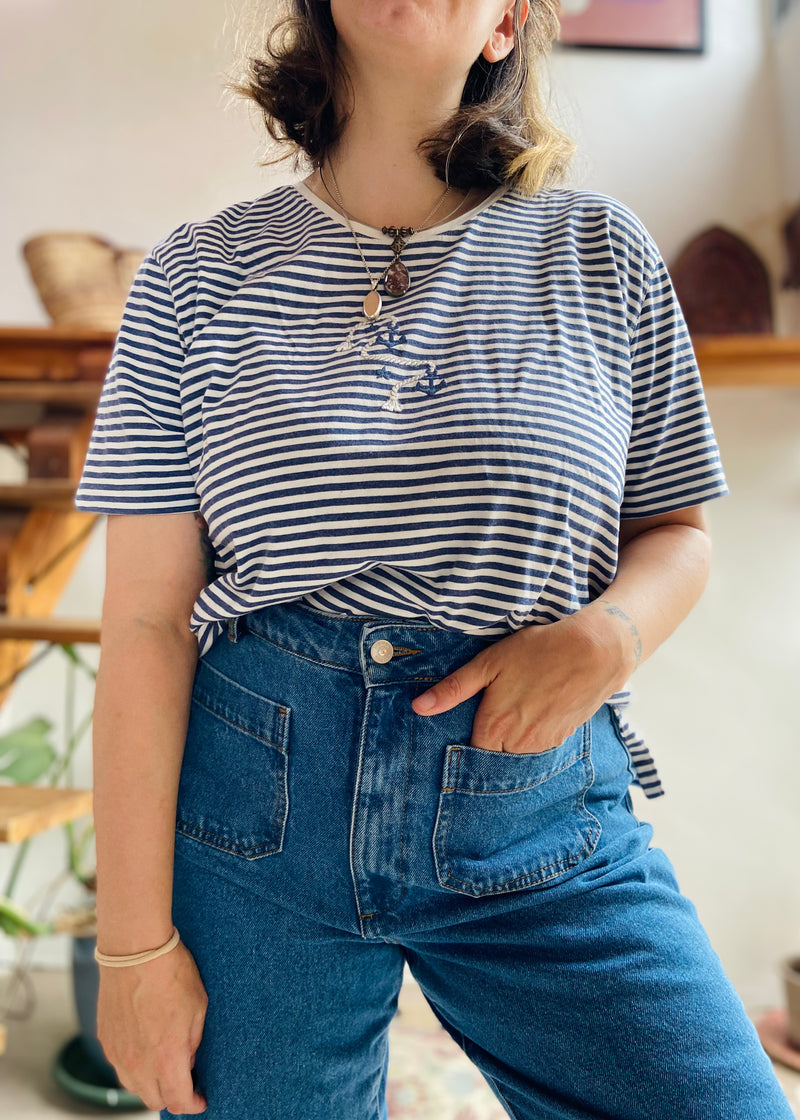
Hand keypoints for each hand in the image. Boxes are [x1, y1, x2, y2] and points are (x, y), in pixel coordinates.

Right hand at [97, 940, 208, 1113]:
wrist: (135, 950)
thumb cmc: (172, 974)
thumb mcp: (198, 1007)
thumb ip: (192, 1042)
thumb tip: (187, 1061)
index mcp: (167, 1058)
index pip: (178, 1101)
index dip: (193, 1104)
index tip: (200, 1100)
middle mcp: (139, 1063)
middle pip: (155, 1099)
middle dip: (173, 1096)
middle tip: (185, 1080)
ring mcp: (119, 1053)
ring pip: (134, 1086)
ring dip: (151, 1083)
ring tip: (165, 1064)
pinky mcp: (106, 1039)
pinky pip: (120, 1065)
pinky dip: (134, 1066)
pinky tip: (145, 1047)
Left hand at [410, 607, 632, 753]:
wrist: (594, 652)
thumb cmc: (538, 651)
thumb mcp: (489, 663)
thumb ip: (454, 689)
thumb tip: (419, 707)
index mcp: (494, 727)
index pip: (469, 755)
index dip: (464, 743)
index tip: (463, 730)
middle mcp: (518, 744)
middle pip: (493, 757)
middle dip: (487, 744)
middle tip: (489, 717)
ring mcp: (543, 744)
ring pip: (516, 755)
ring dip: (510, 742)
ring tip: (513, 712)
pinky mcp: (563, 738)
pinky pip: (538, 748)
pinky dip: (532, 738)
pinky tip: (534, 713)